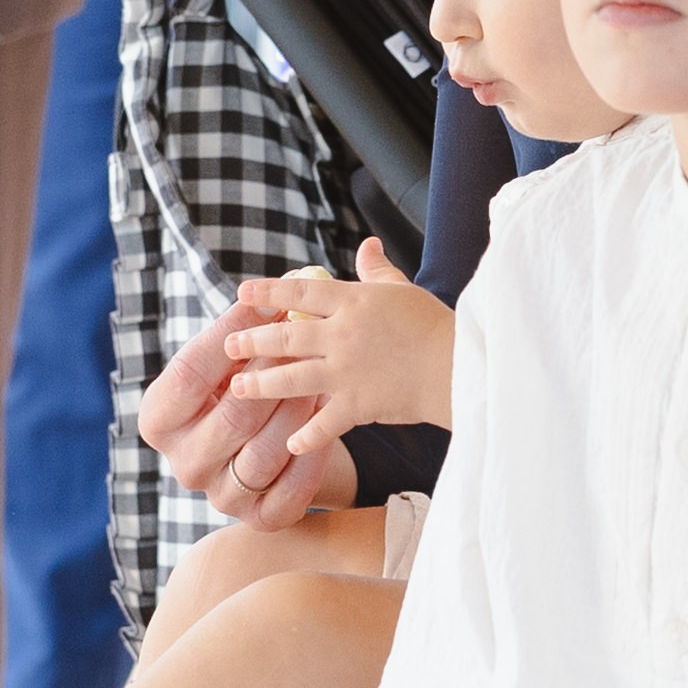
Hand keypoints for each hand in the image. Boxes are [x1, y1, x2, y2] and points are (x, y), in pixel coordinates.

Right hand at [138, 294, 358, 530]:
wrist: (265, 444)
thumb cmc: (238, 388)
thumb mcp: (228, 360)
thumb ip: (243, 328)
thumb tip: (286, 285)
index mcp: (159, 419)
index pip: (189, 373)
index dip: (231, 336)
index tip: (271, 304)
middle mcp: (183, 464)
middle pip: (231, 415)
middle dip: (273, 375)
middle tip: (306, 343)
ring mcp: (220, 497)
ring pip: (263, 453)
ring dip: (296, 412)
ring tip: (321, 380)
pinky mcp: (260, 519)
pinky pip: (292, 488)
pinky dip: (313, 453)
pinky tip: (331, 422)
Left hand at [225, 242, 455, 451]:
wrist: (458, 364)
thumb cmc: (434, 323)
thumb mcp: (403, 289)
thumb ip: (377, 270)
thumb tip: (367, 245)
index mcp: (354, 301)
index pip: (303, 291)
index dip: (270, 291)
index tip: (243, 292)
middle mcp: (344, 334)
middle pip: (288, 335)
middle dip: (254, 339)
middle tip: (229, 345)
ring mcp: (348, 371)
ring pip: (294, 377)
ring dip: (263, 383)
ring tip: (239, 387)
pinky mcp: (359, 404)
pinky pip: (325, 423)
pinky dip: (308, 435)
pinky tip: (291, 443)